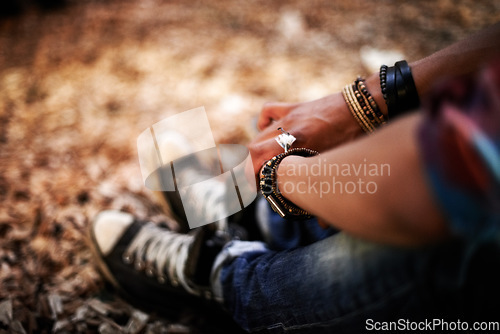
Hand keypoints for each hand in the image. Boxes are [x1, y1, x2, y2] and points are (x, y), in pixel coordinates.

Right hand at [248, 92, 363, 179]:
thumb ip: (322, 187)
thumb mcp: (335, 166)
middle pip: (254, 148)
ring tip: (265, 164)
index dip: (251, 175)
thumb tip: (320, 221)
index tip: (258, 188)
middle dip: (252, 167)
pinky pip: (268, 111)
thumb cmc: (353, 139)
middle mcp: (289, 129)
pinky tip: (268, 134)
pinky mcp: (293, 107)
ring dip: (257, 152)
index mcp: (298, 143)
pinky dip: (263, 124)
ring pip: (260, 134)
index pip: (258, 157)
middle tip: (262, 181)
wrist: (362, 109)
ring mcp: (289, 116)